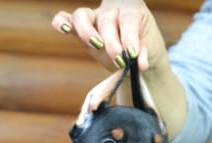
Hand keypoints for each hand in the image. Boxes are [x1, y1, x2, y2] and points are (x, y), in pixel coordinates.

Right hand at [51, 0, 166, 71]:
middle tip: (120, 62)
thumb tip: (140, 65)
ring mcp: (94, 18)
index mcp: (131, 9)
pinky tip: (64, 30)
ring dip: (87, 32)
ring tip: (96, 46)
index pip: (128, 19)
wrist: (135, 52)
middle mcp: (111, 9)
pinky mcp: (80, 30)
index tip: (132, 54)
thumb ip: (143, 53)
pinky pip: (67, 19)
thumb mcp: (149, 49)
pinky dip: (62, 23)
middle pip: (107, 20)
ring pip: (83, 16)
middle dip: (112, 43)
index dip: (129, 37)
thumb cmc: (143, 46)